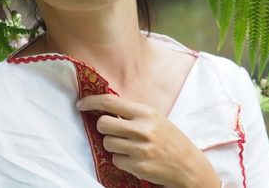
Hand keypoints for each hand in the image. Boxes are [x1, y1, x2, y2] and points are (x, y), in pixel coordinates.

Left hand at [76, 94, 220, 187]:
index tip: (81, 104)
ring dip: (113, 145)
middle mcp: (142, 129)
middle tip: (113, 130)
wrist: (188, 165)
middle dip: (103, 127)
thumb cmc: (169, 139)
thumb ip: (132, 113)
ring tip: (129, 146)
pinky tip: (135, 158)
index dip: (91, 101)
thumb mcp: (155, 119)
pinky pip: (115, 159)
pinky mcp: (137, 166)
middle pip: (103, 124)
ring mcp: (139, 148)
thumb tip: (103, 106)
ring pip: (107, 143)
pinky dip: (121, 160)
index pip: (110, 102)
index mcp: (145, 113)